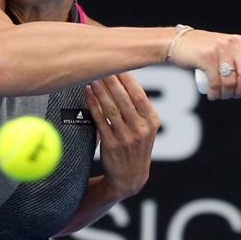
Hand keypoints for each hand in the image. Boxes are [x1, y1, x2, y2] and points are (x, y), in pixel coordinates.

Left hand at [86, 73, 160, 198]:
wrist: (130, 176)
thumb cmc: (136, 145)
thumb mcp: (147, 127)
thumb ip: (138, 107)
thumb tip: (123, 76)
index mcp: (152, 121)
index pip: (139, 95)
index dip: (127, 78)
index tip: (116, 63)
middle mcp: (142, 129)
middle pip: (124, 99)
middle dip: (111, 80)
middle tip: (100, 64)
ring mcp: (127, 138)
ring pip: (111, 108)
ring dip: (100, 90)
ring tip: (91, 76)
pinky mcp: (112, 145)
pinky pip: (101, 120)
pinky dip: (93, 105)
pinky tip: (87, 93)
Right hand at [167, 30, 240, 107]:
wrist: (182, 43)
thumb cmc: (211, 55)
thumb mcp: (231, 64)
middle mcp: (236, 43)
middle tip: (236, 95)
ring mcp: (221, 48)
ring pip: (231, 81)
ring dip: (227, 95)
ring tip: (222, 94)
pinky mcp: (206, 55)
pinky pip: (216, 82)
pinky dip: (215, 94)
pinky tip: (213, 94)